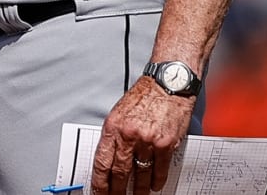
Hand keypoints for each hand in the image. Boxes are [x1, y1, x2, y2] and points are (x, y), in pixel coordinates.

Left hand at [90, 77, 193, 193]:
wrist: (168, 84)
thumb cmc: (145, 95)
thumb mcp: (120, 112)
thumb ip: (115, 135)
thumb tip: (110, 158)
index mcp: (113, 126)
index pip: (102, 161)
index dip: (99, 182)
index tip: (98, 192)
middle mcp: (129, 135)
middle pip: (119, 172)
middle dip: (116, 190)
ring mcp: (148, 141)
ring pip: (140, 174)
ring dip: (138, 190)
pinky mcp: (165, 144)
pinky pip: (159, 169)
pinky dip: (156, 181)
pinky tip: (153, 186)